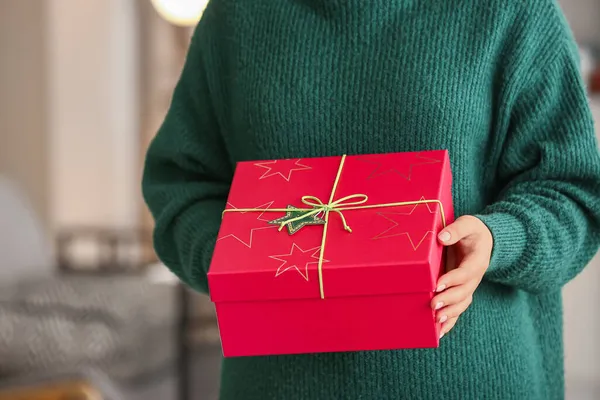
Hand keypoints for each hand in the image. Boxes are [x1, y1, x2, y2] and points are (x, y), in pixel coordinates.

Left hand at [432, 215, 492, 338]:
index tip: (438, 284)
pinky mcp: (463, 291)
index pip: (466, 273)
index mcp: (477, 260)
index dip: (453, 279)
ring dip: (450, 314)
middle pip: (464, 292)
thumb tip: (442, 238)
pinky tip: (440, 332)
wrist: (485, 240)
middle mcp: (475, 277)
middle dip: (449, 300)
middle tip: (433, 305)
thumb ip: (456, 230)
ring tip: (435, 321)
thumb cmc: (472, 231)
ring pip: (462, 304)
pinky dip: (451, 321)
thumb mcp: (467, 224)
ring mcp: (470, 286)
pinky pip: (459, 308)